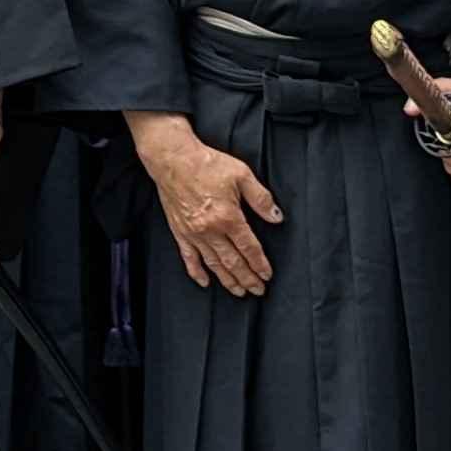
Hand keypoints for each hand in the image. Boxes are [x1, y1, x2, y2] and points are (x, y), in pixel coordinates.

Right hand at [131, 111, 278, 296]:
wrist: (173, 159)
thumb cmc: (206, 164)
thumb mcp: (241, 174)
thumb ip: (260, 198)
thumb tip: (276, 217)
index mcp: (228, 217)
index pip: (249, 248)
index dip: (260, 264)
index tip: (267, 275)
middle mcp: (210, 230)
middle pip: (233, 262)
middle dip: (248, 278)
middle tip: (258, 290)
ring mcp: (194, 234)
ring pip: (214, 264)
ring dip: (228, 280)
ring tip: (239, 291)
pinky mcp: (180, 232)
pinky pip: (189, 258)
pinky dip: (197, 273)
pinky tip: (205, 282)